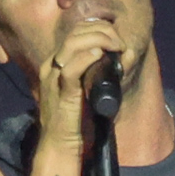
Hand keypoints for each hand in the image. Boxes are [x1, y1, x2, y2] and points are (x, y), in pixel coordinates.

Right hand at [36, 18, 130, 147]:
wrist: (60, 146)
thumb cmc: (75, 121)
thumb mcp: (86, 90)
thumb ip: (97, 73)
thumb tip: (122, 58)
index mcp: (56, 64)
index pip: (75, 33)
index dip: (98, 29)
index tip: (117, 38)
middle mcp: (52, 66)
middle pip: (75, 34)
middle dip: (101, 31)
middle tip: (120, 42)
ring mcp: (54, 78)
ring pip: (72, 45)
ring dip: (98, 40)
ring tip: (116, 46)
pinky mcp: (61, 93)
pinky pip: (70, 69)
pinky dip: (86, 58)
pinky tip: (100, 55)